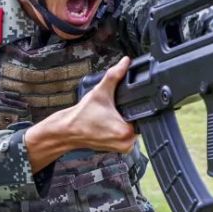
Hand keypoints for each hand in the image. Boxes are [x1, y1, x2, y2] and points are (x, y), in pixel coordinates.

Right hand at [24, 57, 136, 172]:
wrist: (66, 131)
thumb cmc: (81, 117)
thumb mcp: (100, 92)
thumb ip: (115, 75)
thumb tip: (125, 63)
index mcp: (125, 131)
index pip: (145, 115)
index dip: (139, 105)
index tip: (127, 102)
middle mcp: (126, 143)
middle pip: (140, 120)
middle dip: (130, 111)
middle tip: (115, 108)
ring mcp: (122, 148)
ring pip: (134, 127)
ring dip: (126, 119)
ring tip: (111, 114)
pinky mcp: (118, 148)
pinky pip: (126, 135)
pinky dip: (121, 126)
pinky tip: (110, 121)